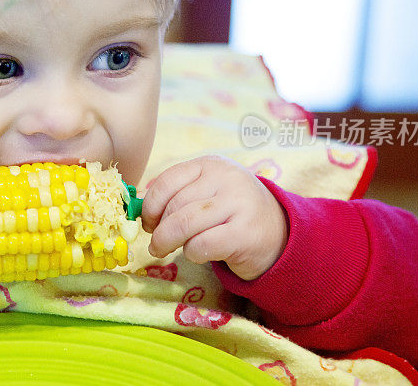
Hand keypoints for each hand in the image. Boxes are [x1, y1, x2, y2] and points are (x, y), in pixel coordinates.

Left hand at [141, 155, 287, 279]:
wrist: (279, 233)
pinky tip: (198, 253)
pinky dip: (191, 253)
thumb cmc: (232, 213)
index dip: (149, 205)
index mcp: (212, 164)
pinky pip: (201, 245)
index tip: (147, 222)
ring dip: (168, 242)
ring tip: (166, 250)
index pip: (168, 181)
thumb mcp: (207, 191)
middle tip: (156, 243)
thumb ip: (177, 193)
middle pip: (174, 206)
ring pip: (184, 224)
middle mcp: (227, 179)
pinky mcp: (245, 234)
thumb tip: (137, 207)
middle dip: (158, 229)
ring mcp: (239, 204)